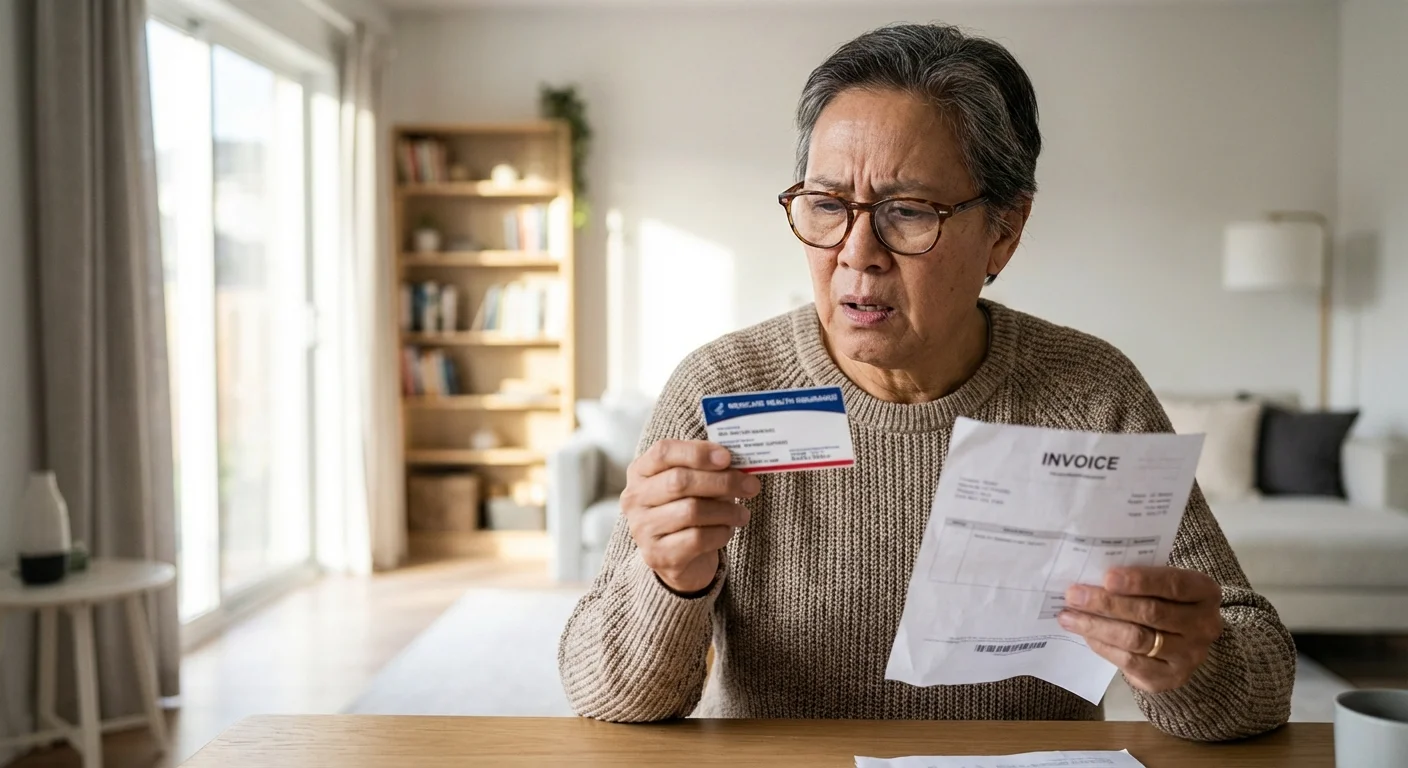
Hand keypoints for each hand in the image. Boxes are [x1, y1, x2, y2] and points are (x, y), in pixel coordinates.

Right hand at [621, 439, 759, 594]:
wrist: (679, 558)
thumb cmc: (688, 509)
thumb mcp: (696, 484)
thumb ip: (710, 469)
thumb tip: (741, 464)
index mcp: (641, 471)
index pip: (663, 452)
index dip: (697, 452)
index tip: (727, 457)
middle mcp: (634, 498)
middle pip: (679, 481)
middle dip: (722, 481)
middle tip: (750, 485)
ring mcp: (642, 528)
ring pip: (691, 511)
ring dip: (726, 510)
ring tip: (742, 514)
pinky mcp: (657, 555)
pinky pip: (697, 539)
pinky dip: (720, 533)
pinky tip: (727, 531)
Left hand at [1057, 566, 1223, 693]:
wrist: (1184, 641)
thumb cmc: (1165, 601)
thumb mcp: (1163, 584)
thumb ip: (1139, 579)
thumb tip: (1092, 577)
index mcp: (1205, 592)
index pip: (1172, 584)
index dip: (1139, 581)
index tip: (1106, 578)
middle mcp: (1204, 625)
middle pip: (1150, 613)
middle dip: (1107, 603)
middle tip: (1074, 595)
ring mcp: (1190, 655)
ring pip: (1137, 639)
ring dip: (1097, 626)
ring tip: (1069, 616)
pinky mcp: (1170, 678)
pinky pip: (1130, 662)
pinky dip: (1104, 646)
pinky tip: (1086, 634)